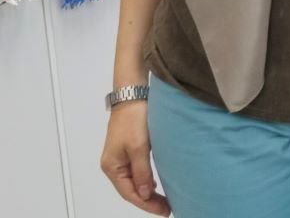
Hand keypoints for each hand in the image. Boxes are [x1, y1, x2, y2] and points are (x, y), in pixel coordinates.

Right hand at [101, 101, 170, 215]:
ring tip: (164, 200)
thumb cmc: (133, 117)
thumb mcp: (139, 147)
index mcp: (112, 167)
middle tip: (167, 208)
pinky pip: (137, 171)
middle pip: (131, 189)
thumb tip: (145, 194)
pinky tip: (156, 183)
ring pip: (135, 181)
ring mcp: (121, 157)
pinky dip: (147, 179)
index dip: (146, 204)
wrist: (133, 93)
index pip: (129, 193)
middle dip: (148, 200)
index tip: (163, 211)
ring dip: (148, 191)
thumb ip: (142, 172)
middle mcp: (114, 164)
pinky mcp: (129, 149)